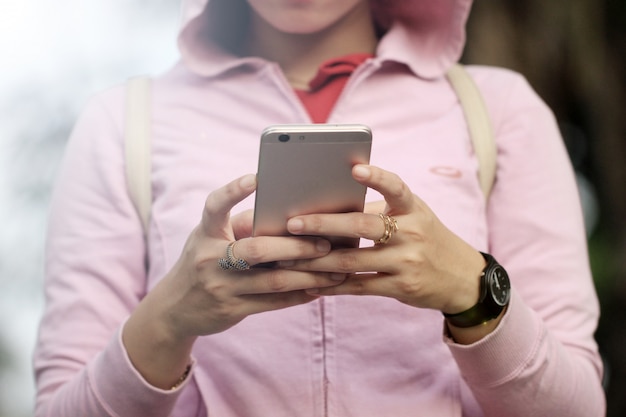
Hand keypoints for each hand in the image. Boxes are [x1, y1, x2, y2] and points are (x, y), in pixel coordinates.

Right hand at [123, 174, 344, 387]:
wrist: (174, 309)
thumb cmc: (203, 262)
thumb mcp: (209, 239)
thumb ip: (242, 225)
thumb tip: (291, 213)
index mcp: (205, 233)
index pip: (215, 207)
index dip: (233, 191)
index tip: (256, 178)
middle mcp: (209, 258)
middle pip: (258, 249)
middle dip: (296, 246)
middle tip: (326, 243)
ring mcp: (221, 287)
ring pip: (273, 280)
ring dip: (309, 274)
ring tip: (336, 269)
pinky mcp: (232, 310)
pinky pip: (273, 302)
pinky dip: (300, 294)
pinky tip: (320, 288)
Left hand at [281, 165, 485, 314]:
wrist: (461, 278)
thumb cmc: (427, 238)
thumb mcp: (414, 217)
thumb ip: (380, 211)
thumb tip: (329, 205)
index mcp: (413, 208)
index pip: (396, 187)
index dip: (377, 177)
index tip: (354, 169)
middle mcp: (412, 233)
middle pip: (363, 226)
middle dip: (325, 224)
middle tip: (294, 223)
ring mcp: (408, 262)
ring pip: (354, 261)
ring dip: (317, 261)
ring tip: (289, 258)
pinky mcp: (402, 287)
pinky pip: (360, 286)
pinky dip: (334, 285)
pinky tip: (312, 283)